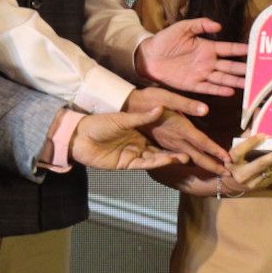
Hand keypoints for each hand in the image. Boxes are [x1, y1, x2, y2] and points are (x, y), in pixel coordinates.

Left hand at [70, 108, 186, 170]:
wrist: (79, 136)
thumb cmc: (98, 123)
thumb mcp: (122, 119)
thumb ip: (142, 117)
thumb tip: (161, 108)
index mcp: (137, 130)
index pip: (158, 134)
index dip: (172, 136)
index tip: (188, 134)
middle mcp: (137, 144)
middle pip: (160, 149)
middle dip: (175, 151)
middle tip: (192, 151)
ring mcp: (132, 154)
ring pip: (154, 158)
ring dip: (168, 158)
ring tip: (184, 157)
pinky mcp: (126, 164)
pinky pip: (144, 164)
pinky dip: (156, 163)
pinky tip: (167, 160)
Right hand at [125, 87, 229, 173]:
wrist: (128, 106)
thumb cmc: (148, 99)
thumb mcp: (167, 97)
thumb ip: (187, 104)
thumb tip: (205, 110)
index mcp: (180, 128)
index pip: (203, 143)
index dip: (216, 152)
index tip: (229, 161)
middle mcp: (176, 140)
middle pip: (198, 157)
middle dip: (213, 166)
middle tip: (228, 173)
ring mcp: (170, 143)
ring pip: (190, 158)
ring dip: (205, 164)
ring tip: (218, 169)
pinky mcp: (165, 143)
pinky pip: (182, 156)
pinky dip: (194, 160)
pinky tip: (199, 161)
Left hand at [135, 17, 246, 96]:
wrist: (148, 57)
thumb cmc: (164, 40)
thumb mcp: (182, 27)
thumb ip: (200, 24)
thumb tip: (219, 25)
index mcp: (207, 47)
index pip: (229, 49)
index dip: (242, 50)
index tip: (255, 50)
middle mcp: (208, 62)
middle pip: (230, 66)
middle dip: (245, 68)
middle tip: (260, 71)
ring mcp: (201, 74)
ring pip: (223, 78)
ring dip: (237, 81)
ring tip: (250, 84)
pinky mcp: (193, 84)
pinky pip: (209, 88)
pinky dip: (220, 90)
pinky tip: (231, 92)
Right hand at [219, 133, 271, 193]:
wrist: (234, 183)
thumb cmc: (236, 161)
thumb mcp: (236, 149)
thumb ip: (246, 136)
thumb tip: (257, 115)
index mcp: (232, 162)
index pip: (239, 152)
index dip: (250, 143)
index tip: (262, 134)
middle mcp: (241, 174)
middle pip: (260, 164)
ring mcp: (253, 182)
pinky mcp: (262, 185)